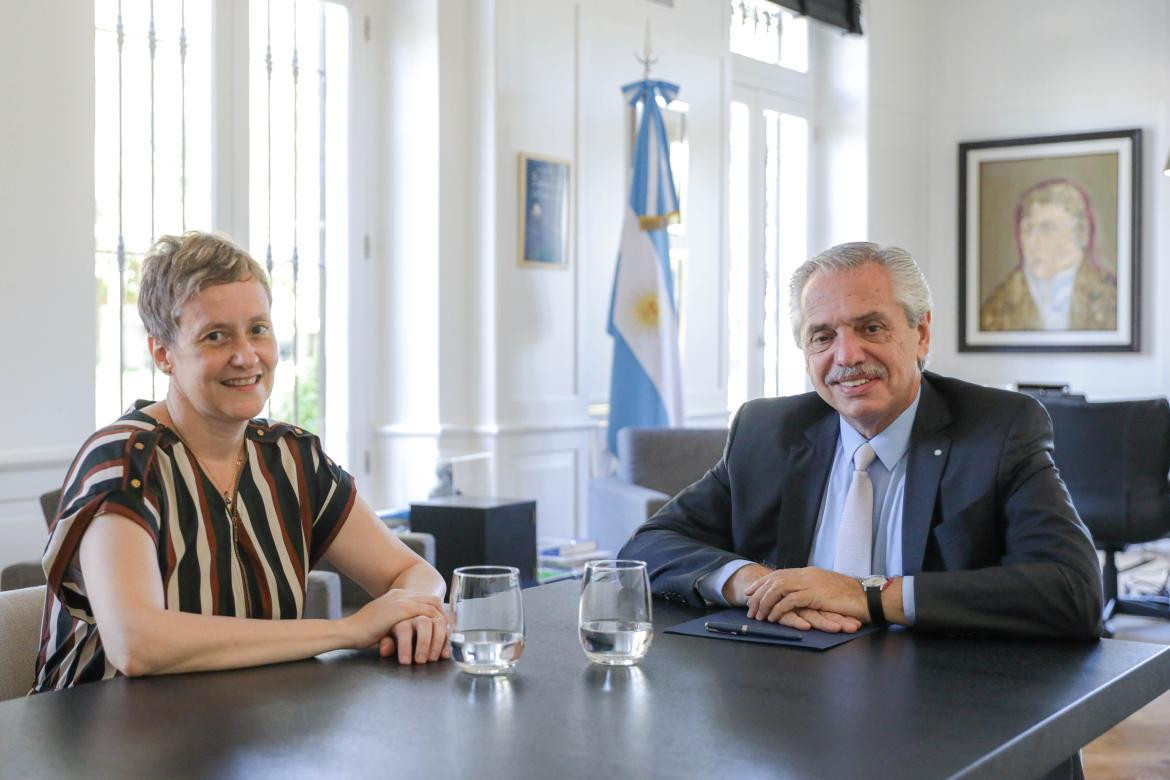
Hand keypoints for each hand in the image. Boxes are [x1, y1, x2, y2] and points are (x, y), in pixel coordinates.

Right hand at [346, 589, 449, 663]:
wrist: (348, 630)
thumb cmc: (361, 632)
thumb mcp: (382, 624)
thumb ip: (395, 624)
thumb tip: (405, 634)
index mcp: (396, 595)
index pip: (425, 598)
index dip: (437, 611)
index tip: (444, 625)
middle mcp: (401, 594)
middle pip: (433, 599)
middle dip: (444, 615)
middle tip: (451, 632)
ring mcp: (402, 600)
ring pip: (433, 605)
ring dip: (442, 621)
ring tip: (447, 636)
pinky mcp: (401, 609)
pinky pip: (427, 613)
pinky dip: (436, 624)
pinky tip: (439, 635)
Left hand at [743, 567, 866, 629]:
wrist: (867, 596)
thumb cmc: (850, 596)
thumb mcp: (827, 589)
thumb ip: (813, 589)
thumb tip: (801, 595)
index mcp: (808, 573)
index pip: (780, 575)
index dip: (764, 583)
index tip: (751, 591)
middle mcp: (806, 575)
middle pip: (775, 580)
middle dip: (759, 593)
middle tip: (748, 605)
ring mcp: (810, 583)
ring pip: (778, 589)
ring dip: (765, 602)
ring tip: (757, 614)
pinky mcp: (814, 595)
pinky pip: (790, 601)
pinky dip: (778, 609)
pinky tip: (772, 617)